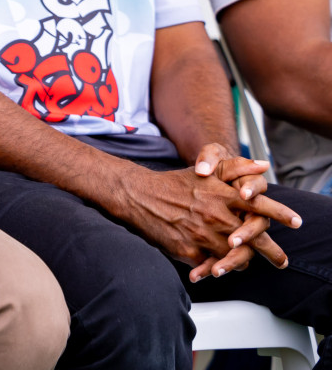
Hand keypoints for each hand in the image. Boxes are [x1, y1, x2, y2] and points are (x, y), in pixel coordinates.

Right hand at [106, 146, 299, 279]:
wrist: (138, 196)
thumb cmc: (174, 184)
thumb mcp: (205, 171)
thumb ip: (235, 167)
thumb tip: (263, 165)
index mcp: (221, 195)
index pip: (260, 205)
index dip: (280, 214)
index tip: (296, 222)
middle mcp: (215, 215)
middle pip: (254, 238)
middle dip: (272, 251)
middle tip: (282, 261)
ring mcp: (202, 234)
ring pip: (235, 256)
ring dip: (243, 260)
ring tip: (246, 263)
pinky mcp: (189, 250)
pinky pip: (211, 266)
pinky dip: (217, 268)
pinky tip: (217, 269)